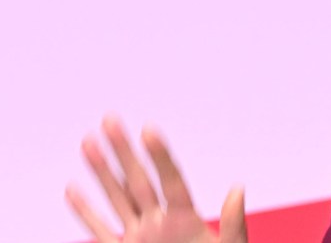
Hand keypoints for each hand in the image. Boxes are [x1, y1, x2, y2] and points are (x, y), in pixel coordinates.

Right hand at [66, 117, 246, 242]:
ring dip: (100, 172)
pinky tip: (73, 188)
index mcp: (186, 219)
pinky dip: (84, 212)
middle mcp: (159, 223)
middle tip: (110, 119)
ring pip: (115, 199)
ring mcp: (138, 238)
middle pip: (137, 181)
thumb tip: (238, 188)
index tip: (149, 129)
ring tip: (88, 141)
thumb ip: (232, 223)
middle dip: (123, 151)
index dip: (160, 156)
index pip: (170, 180)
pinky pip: (100, 231)